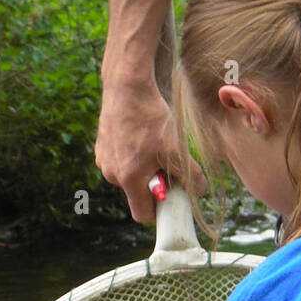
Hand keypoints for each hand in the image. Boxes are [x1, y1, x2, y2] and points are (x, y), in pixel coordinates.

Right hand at [95, 79, 204, 224]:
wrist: (127, 86)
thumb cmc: (151, 117)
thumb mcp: (176, 148)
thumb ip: (189, 175)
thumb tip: (199, 190)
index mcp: (128, 178)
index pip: (142, 214)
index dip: (159, 211)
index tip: (171, 197)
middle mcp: (111, 174)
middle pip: (137, 194)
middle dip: (153, 184)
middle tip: (166, 161)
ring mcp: (103, 161)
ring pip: (129, 177)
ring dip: (143, 169)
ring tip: (152, 144)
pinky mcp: (101, 148)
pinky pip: (120, 162)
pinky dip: (132, 156)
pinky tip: (140, 136)